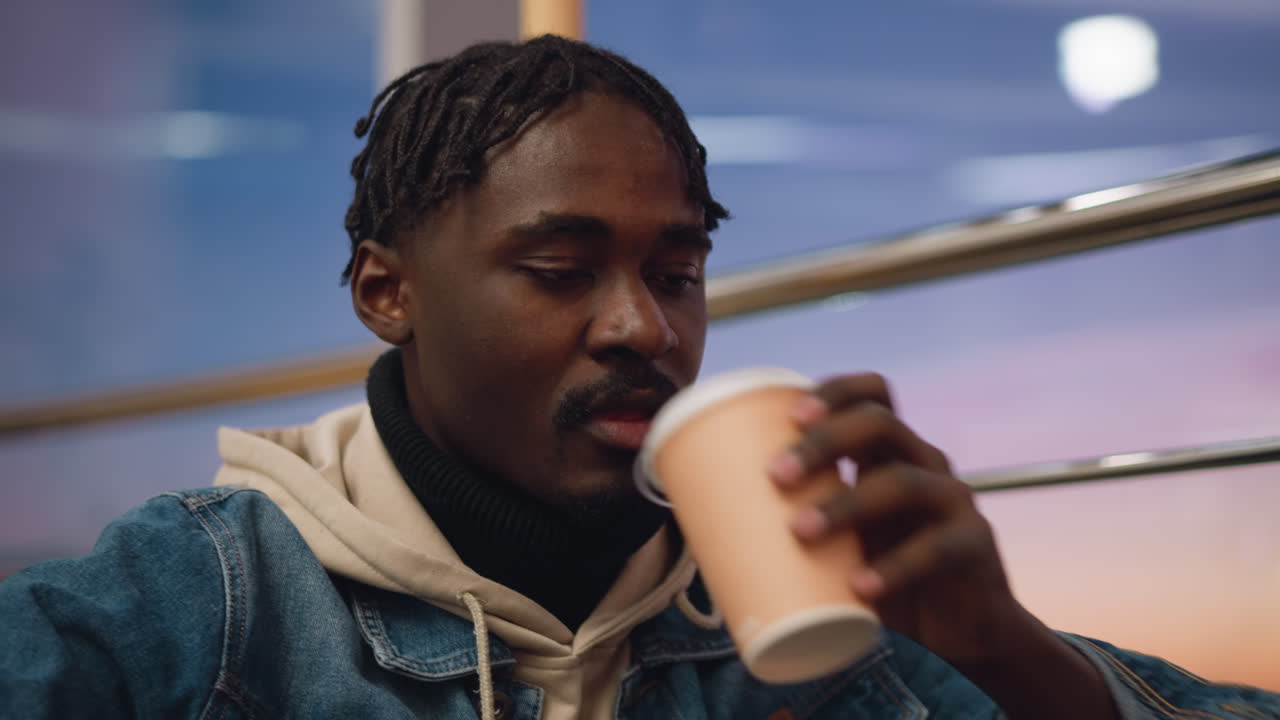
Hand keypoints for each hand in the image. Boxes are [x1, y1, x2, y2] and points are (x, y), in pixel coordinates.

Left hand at [767, 374, 1119, 719]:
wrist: (958, 635)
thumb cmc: (880, 580)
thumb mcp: (838, 544)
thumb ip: (793, 526)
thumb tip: (698, 525)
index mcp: (888, 453)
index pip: (872, 395)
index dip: (834, 393)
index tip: (790, 415)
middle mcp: (924, 463)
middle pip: (880, 424)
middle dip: (825, 440)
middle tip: (777, 474)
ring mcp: (953, 501)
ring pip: (901, 481)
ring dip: (846, 503)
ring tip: (800, 532)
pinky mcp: (974, 545)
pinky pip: (936, 547)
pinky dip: (894, 568)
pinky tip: (861, 588)